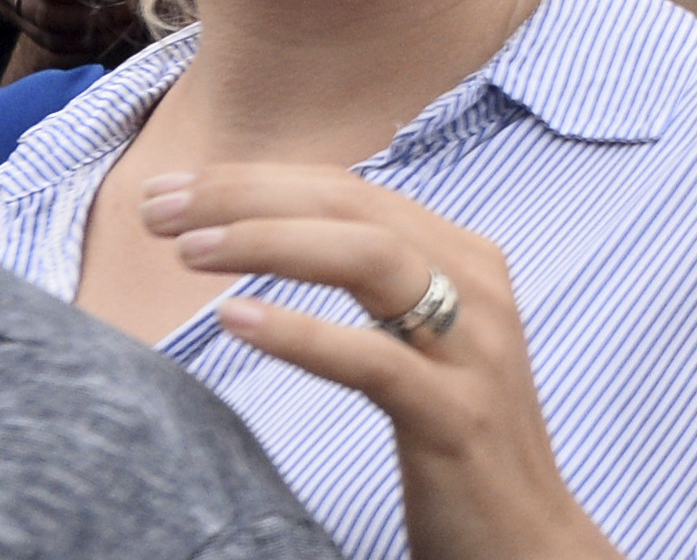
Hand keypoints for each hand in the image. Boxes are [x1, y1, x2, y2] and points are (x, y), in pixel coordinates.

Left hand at [150, 165, 621, 559]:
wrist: (528, 535)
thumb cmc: (458, 435)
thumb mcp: (427, 339)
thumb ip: (381, 283)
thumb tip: (290, 232)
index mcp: (466, 260)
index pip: (353, 191)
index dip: (260, 180)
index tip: (176, 190)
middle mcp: (476, 287)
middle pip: (357, 208)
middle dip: (249, 195)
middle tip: (160, 207)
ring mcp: (472, 349)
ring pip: (372, 260)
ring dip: (271, 243)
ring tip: (188, 250)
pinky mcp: (455, 415)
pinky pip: (375, 360)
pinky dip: (303, 333)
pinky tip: (237, 319)